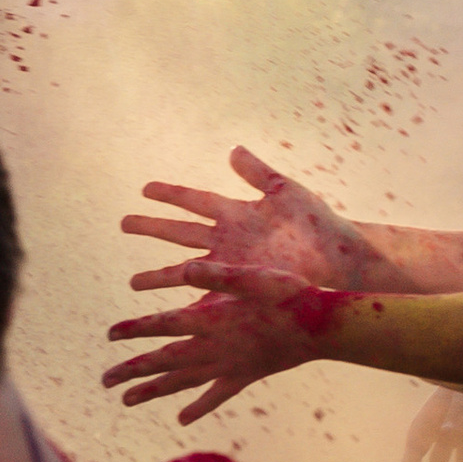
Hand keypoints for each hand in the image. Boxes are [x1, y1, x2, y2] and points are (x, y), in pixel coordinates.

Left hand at [105, 266, 339, 426]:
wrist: (322, 328)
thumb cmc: (290, 296)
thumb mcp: (255, 276)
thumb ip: (219, 274)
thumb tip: (184, 268)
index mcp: (213, 320)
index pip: (164, 325)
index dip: (136, 330)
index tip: (110, 336)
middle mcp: (215, 348)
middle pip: (166, 360)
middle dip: (133, 369)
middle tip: (105, 380)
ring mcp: (229, 366)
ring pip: (184, 381)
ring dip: (154, 390)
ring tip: (127, 400)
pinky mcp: (246, 376)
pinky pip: (216, 395)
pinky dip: (198, 406)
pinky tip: (182, 418)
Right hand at [123, 147, 378, 299]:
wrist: (338, 260)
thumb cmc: (318, 225)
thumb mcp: (285, 191)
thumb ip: (257, 172)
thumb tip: (232, 149)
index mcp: (236, 213)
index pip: (194, 200)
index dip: (169, 194)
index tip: (144, 189)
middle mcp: (228, 239)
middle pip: (180, 232)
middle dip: (152, 228)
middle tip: (124, 224)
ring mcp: (231, 265)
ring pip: (185, 270)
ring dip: (159, 276)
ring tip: (133, 283)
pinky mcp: (239, 287)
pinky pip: (206, 295)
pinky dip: (187, 303)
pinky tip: (166, 312)